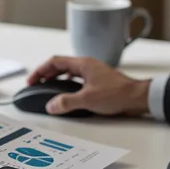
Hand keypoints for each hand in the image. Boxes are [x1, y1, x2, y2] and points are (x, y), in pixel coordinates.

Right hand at [26, 56, 150, 115]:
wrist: (137, 98)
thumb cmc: (117, 94)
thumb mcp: (87, 99)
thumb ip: (66, 102)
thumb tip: (50, 105)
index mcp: (83, 64)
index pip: (55, 62)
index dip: (40, 70)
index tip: (32, 80)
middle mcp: (87, 65)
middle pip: (60, 66)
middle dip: (46, 74)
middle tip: (36, 84)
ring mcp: (93, 72)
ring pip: (69, 72)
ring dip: (56, 79)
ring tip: (48, 88)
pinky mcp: (98, 81)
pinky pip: (77, 79)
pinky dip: (67, 84)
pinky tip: (67, 94)